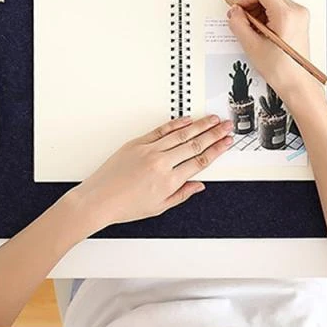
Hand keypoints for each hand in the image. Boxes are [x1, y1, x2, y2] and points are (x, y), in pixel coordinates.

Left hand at [70, 114, 232, 230]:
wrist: (98, 200)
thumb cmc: (125, 207)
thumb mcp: (159, 207)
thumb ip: (182, 193)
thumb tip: (199, 185)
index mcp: (169, 181)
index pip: (200, 160)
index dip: (217, 150)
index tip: (227, 142)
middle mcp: (161, 162)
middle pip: (195, 144)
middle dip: (214, 134)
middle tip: (227, 126)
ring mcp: (149, 150)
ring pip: (181, 134)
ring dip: (200, 125)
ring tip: (213, 119)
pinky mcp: (137, 143)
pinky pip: (161, 130)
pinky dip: (176, 124)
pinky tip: (188, 120)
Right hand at [227, 0, 317, 98]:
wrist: (298, 84)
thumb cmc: (281, 70)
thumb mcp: (252, 46)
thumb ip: (239, 24)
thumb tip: (234, 11)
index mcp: (286, 14)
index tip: (239, 10)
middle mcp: (296, 11)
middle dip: (251, 6)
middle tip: (243, 23)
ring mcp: (299, 15)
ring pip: (272, 0)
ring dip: (259, 12)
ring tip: (254, 31)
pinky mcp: (299, 20)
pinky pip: (279, 9)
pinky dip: (267, 17)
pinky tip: (263, 33)